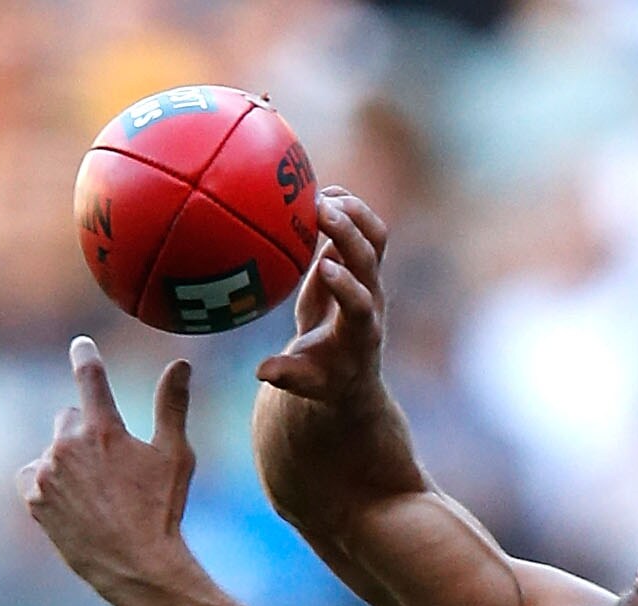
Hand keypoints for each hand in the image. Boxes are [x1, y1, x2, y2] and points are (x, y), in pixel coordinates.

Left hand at [18, 337, 196, 593]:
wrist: (136, 565)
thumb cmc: (162, 510)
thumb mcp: (176, 457)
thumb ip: (172, 406)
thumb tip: (181, 363)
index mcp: (103, 430)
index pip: (91, 379)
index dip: (87, 358)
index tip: (81, 344)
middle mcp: (67, 445)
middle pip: (71, 419)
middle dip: (88, 434)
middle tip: (115, 466)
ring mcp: (46, 472)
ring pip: (55, 451)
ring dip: (71, 462)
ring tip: (99, 495)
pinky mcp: (32, 497)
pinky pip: (35, 477)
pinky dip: (51, 485)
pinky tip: (77, 505)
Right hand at [255, 188, 387, 401]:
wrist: (349, 367)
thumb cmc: (324, 377)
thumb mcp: (306, 384)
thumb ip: (289, 376)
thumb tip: (263, 373)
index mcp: (360, 331)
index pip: (361, 304)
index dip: (347, 284)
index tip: (324, 267)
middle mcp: (371, 297)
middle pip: (370, 259)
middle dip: (349, 233)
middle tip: (319, 209)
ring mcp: (369, 276)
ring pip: (375, 235)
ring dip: (353, 211)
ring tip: (318, 193)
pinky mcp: (359, 260)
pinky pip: (358, 226)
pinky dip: (341, 205)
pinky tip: (310, 189)